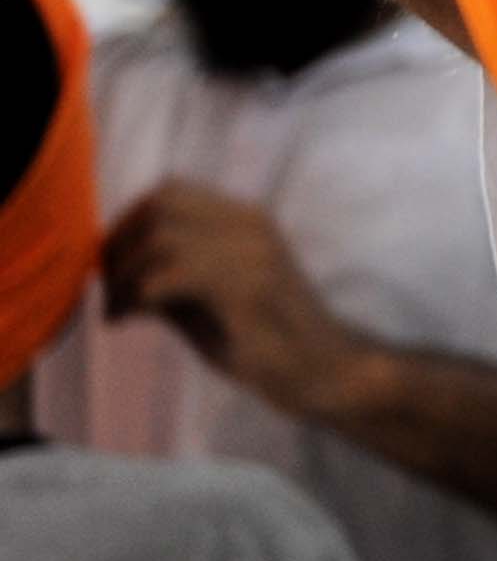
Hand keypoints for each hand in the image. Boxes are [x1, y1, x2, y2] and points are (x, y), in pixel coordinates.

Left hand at [100, 178, 371, 420]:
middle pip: (161, 204)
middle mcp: (252, 224)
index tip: (112, 265)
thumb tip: (112, 268)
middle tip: (109, 288)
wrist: (322, 369)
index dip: (127, 222)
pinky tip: (129, 321)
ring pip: (161, 238)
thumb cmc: (265, 340)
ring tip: (118, 311)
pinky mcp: (247, 287)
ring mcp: (253, 252)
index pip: (171, 190)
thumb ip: (171, 274)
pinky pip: (170, 276)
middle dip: (120, 244)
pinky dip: (137, 297)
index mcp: (247, 220)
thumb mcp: (209, 298)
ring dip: (125, 275)